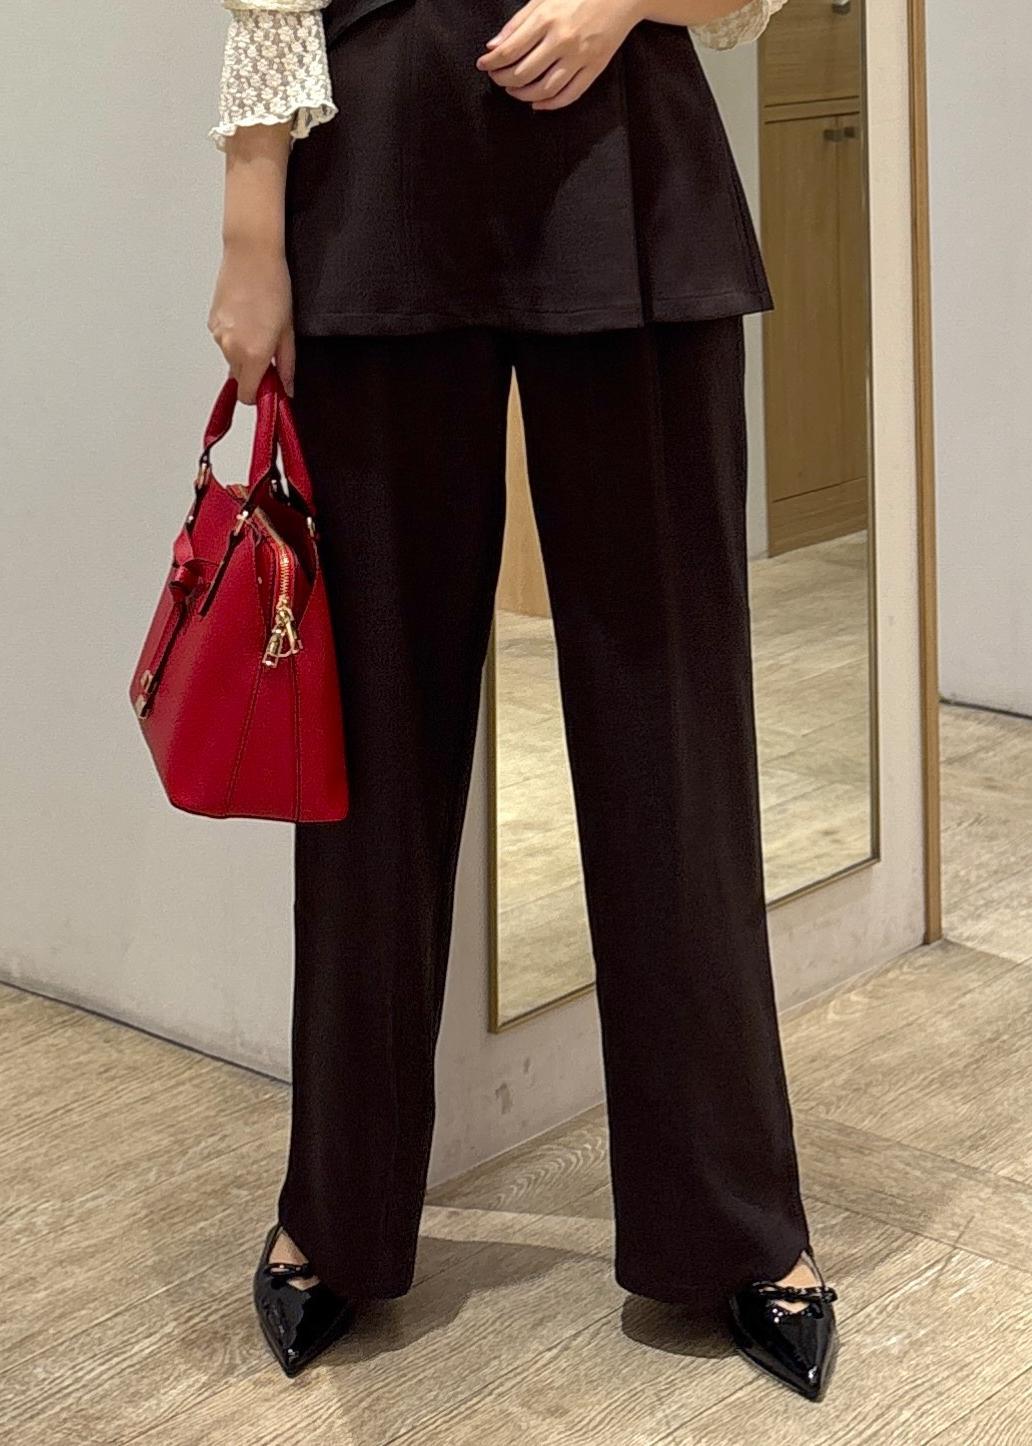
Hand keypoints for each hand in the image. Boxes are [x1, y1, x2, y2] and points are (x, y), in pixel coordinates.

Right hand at [207, 239, 294, 404]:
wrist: (251, 254)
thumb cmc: (273, 286)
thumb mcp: (288, 331)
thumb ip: (286, 365)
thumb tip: (287, 389)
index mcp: (253, 355)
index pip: (248, 395)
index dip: (260, 394)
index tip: (271, 385)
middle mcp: (232, 349)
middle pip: (240, 379)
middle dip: (254, 373)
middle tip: (270, 350)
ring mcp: (219, 336)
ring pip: (232, 360)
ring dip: (244, 352)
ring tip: (258, 325)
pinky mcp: (212, 323)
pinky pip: (225, 342)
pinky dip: (235, 337)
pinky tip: (246, 317)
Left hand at [476, 0, 643, 110]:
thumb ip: (518, 23)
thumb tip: (493, 46)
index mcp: (546, 19)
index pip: (509, 51)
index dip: (492, 62)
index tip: (483, 65)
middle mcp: (562, 40)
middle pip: (523, 74)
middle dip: (503, 79)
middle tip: (497, 78)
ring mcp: (579, 57)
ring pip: (544, 89)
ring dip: (523, 95)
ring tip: (513, 90)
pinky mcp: (594, 68)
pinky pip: (569, 95)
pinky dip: (549, 105)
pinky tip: (537, 104)